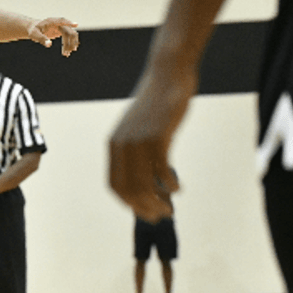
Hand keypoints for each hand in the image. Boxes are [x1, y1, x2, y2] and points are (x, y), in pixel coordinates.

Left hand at [28, 18, 78, 56]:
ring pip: (71, 35)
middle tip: (66, 54)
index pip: (62, 20)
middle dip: (69, 42)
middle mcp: (58, 23)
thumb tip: (49, 45)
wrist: (34, 28)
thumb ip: (41, 39)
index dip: (69, 22)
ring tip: (67, 55)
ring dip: (71, 44)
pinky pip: (69, 37)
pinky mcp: (62, 31)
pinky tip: (67, 52)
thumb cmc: (33, 30)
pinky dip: (69, 44)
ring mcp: (61, 27)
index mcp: (51, 21)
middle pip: (68, 31)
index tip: (76, 24)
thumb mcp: (34, 34)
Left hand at [108, 61, 194, 221]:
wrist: (167, 75)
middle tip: (159, 216)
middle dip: (143, 208)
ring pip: (143, 183)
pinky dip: (169, 185)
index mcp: (114, 144)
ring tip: (168, 209)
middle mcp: (121, 144)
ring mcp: (138, 140)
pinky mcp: (157, 136)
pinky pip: (161, 170)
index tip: (143, 212)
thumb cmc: (157, 104)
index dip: (128, 203)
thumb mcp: (139, 128)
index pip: (114, 184)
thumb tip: (147, 178)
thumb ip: (137, 150)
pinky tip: (178, 189)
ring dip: (156, 202)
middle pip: (128, 188)